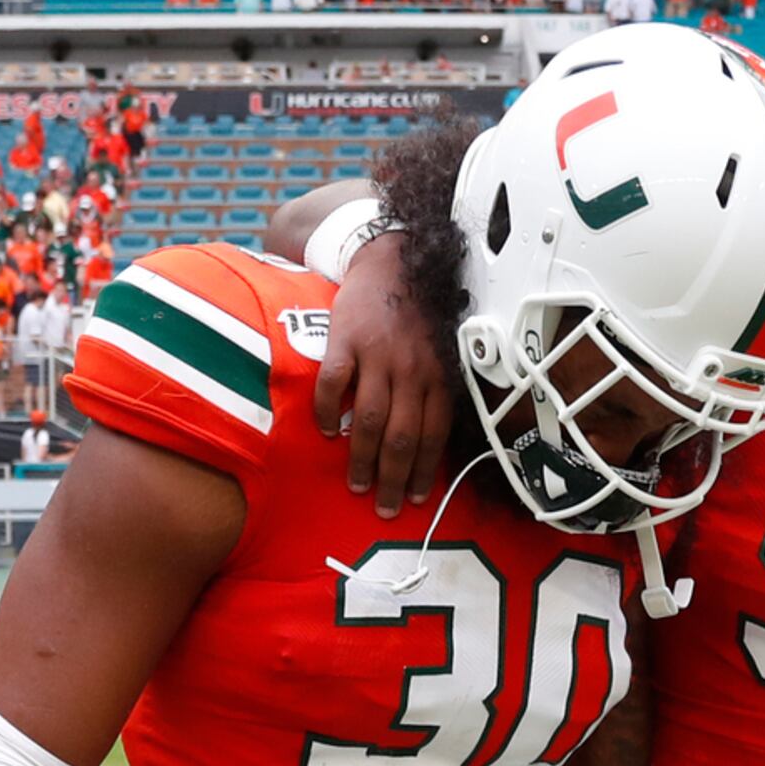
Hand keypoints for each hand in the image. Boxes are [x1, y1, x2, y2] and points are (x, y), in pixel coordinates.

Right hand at [312, 229, 454, 518]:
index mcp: (437, 374)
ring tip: (357, 485)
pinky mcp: (345, 341)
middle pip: (401, 437)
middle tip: (384, 507)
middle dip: (393, 479)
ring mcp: (378, 355)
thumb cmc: (414, 314)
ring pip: (370, 420)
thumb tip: (426, 442)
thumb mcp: (438, 351)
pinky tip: (326, 433)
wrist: (390, 259)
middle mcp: (411, 369)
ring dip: (363, 459)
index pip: (433, 434)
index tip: (414, 498)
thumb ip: (434, 389)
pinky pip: (334, 385)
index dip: (423, 471)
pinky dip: (328, 413)